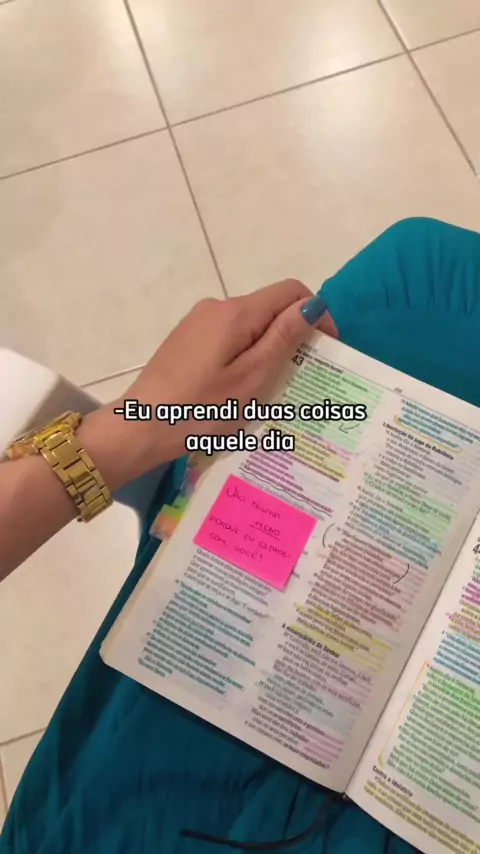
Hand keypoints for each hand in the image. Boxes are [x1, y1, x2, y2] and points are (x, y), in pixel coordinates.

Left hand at [0, 281, 336, 575]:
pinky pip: (228, 338)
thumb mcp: (251, 378)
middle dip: (293, 336)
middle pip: (269, 308)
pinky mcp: (186, 340)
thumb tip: (312, 306)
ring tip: (272, 389)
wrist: (140, 426)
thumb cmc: (200, 409)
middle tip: (302, 378)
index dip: (316, 313)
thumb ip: (283, 339)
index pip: (291, 292)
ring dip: (268, 349)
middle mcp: (216, 307)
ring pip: (249, 326)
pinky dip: (245, 355)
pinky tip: (241, 389)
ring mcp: (197, 322)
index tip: (326, 349)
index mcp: (236, 313)